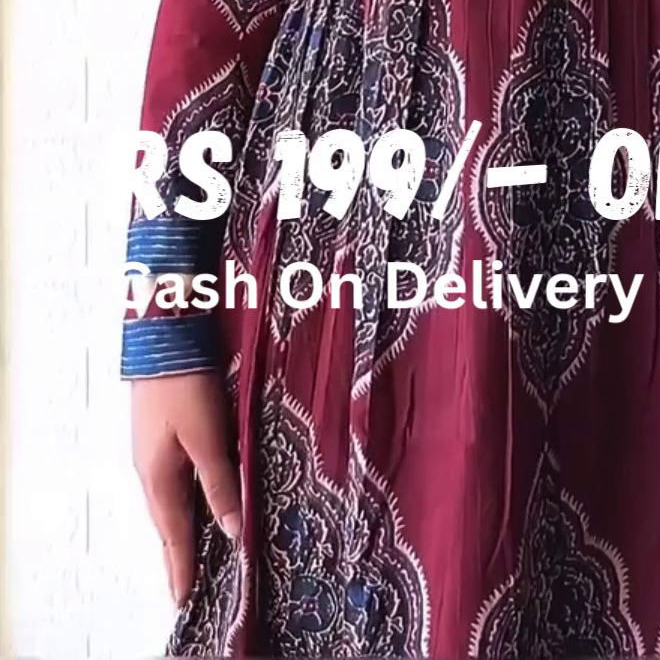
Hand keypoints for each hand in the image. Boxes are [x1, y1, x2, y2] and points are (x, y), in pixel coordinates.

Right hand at [132, 371, 240, 607]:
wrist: (163, 337)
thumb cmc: (184, 385)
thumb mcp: (207, 437)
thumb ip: (220, 483)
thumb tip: (231, 530)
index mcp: (159, 478)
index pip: (174, 536)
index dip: (181, 568)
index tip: (184, 599)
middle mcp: (151, 470)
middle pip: (168, 522)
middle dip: (178, 554)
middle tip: (187, 585)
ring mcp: (154, 450)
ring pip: (172, 500)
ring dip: (182, 527)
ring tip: (192, 553)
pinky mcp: (162, 432)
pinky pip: (174, 479)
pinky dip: (184, 499)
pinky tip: (196, 499)